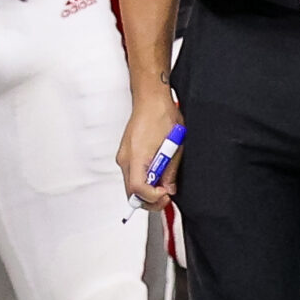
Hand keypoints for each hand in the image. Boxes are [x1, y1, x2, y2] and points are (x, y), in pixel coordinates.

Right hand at [118, 80, 184, 208]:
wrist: (151, 99)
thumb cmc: (161, 115)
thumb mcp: (175, 147)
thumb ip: (170, 171)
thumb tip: (169, 188)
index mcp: (137, 156)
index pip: (138, 189)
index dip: (153, 197)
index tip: (166, 194)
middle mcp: (126, 158)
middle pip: (131, 192)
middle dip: (149, 199)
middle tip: (165, 196)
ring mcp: (124, 156)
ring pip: (131, 185)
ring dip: (147, 189)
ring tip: (163, 181)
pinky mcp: (126, 154)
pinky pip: (132, 175)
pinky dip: (144, 179)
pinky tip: (157, 172)